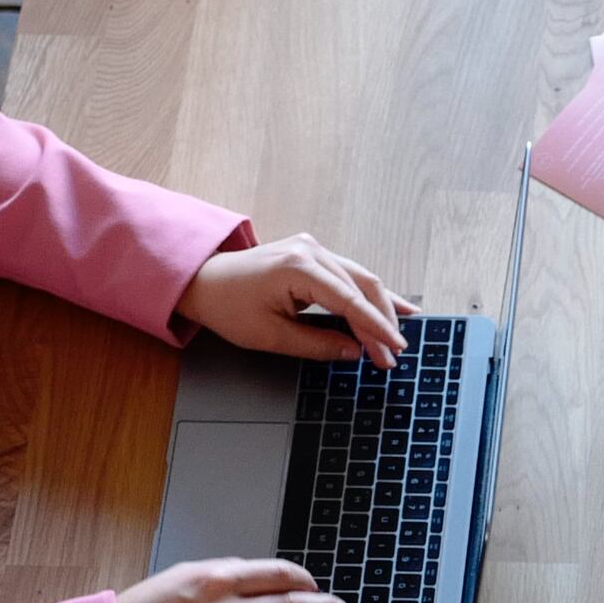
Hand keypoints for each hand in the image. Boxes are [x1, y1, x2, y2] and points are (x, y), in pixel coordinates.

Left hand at [181, 233, 409, 365]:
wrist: (203, 281)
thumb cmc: (228, 307)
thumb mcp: (270, 336)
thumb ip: (317, 345)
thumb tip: (354, 352)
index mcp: (297, 268)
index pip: (350, 301)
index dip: (376, 329)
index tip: (394, 351)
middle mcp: (310, 250)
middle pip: (363, 286)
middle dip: (381, 322)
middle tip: (393, 355)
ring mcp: (312, 248)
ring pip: (361, 278)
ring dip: (381, 308)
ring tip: (400, 333)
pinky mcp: (312, 253)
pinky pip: (349, 274)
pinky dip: (369, 294)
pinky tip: (395, 304)